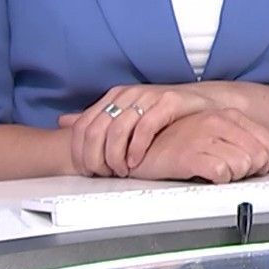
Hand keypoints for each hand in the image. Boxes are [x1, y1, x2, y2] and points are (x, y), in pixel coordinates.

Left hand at [60, 83, 233, 176]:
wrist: (204, 103)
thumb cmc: (165, 113)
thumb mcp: (126, 115)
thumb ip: (96, 119)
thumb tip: (63, 122)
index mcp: (114, 96)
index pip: (84, 124)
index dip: (80, 151)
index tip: (86, 171)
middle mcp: (128, 94)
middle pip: (97, 129)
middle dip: (96, 157)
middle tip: (103, 174)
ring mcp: (148, 96)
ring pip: (118, 129)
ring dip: (116, 155)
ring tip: (121, 170)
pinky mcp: (169, 101)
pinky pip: (146, 126)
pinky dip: (137, 147)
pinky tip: (136, 160)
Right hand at [128, 109, 268, 183]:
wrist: (139, 148)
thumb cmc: (179, 145)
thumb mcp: (222, 143)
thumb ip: (258, 149)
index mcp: (230, 116)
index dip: (262, 165)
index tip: (245, 169)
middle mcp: (220, 121)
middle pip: (260, 158)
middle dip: (249, 173)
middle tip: (227, 173)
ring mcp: (205, 135)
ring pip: (243, 166)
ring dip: (231, 178)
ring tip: (212, 174)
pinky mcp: (190, 153)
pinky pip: (221, 174)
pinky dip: (215, 181)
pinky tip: (201, 177)